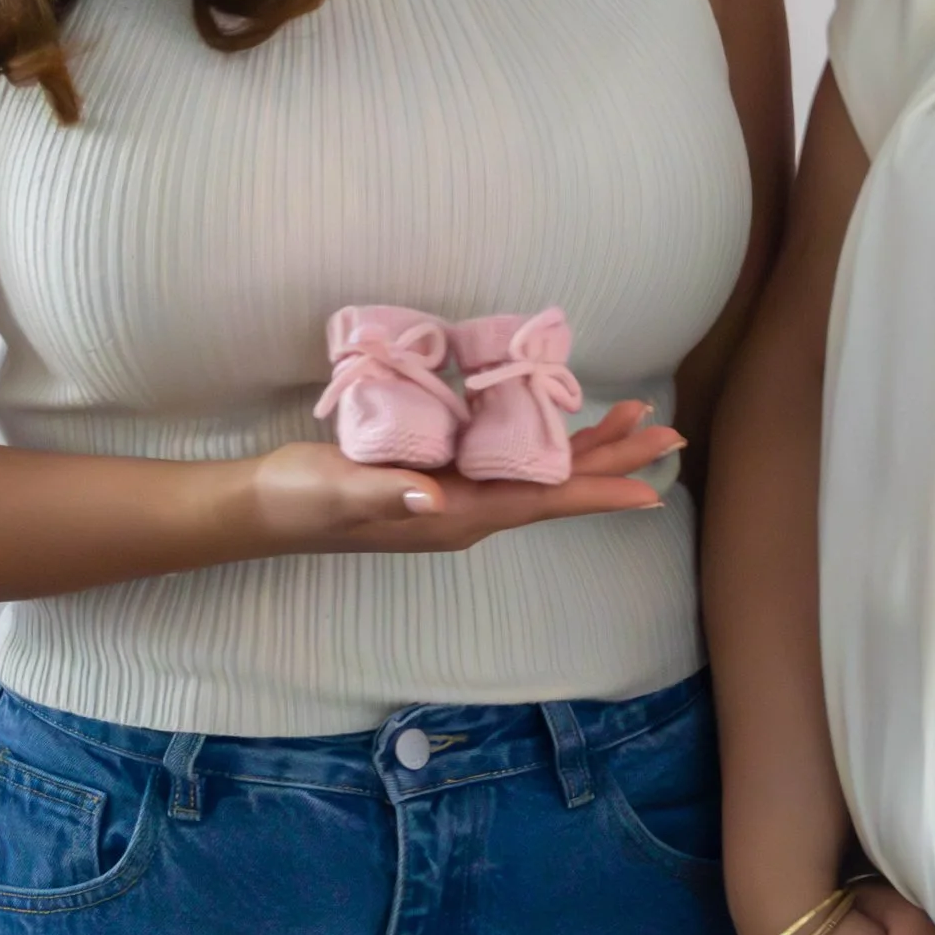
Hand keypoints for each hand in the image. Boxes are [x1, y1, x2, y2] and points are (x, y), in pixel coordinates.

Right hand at [247, 404, 682, 553]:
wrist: (265, 508)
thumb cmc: (301, 500)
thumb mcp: (339, 492)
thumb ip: (388, 494)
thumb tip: (438, 499)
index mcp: (457, 517)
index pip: (542, 504)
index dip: (598, 491)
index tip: (652, 486)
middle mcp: (470, 511)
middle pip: (557, 487)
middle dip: (614, 461)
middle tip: (670, 434)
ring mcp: (459, 496)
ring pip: (540, 473)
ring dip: (589, 447)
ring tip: (636, 417)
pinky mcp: (443, 477)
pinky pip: (511, 460)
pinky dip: (546, 438)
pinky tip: (561, 420)